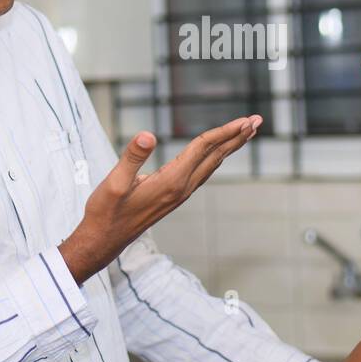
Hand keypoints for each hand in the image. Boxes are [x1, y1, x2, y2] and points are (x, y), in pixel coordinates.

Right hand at [59, 115, 260, 282]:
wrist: (103, 241)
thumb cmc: (105, 212)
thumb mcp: (113, 183)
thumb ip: (132, 158)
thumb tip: (148, 135)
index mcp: (171, 181)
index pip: (203, 149)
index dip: (224, 131)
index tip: (245, 120)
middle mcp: (181, 188)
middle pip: (215, 156)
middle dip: (237, 137)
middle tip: (257, 120)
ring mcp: (180, 194)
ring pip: (211, 165)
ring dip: (229, 146)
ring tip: (245, 132)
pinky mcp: (174, 197)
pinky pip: (202, 172)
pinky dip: (215, 157)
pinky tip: (218, 153)